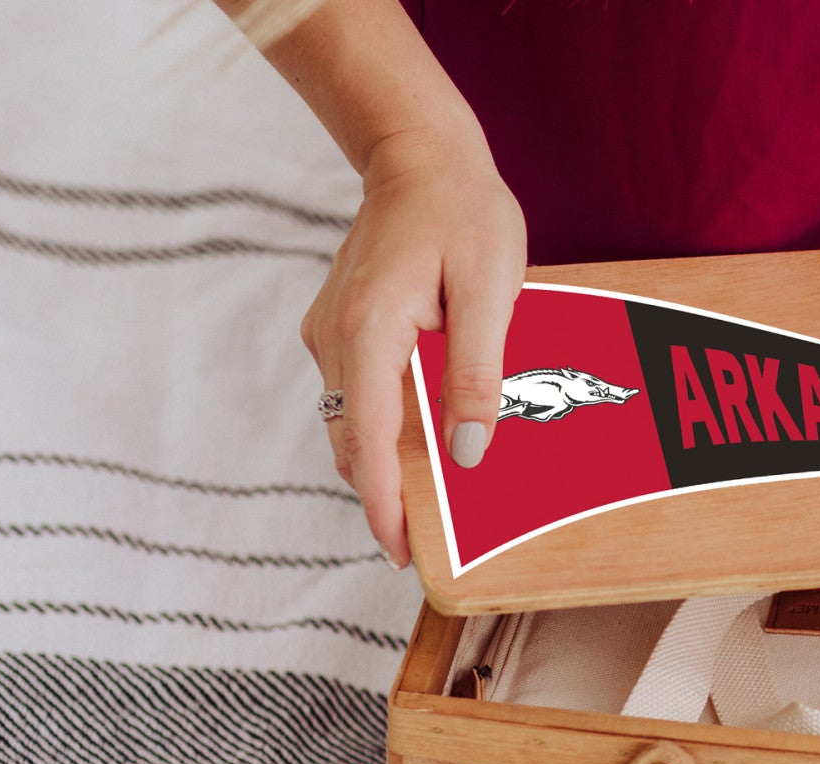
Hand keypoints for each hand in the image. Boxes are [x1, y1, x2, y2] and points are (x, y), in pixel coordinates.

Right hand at [300, 129, 525, 565]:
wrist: (420, 154)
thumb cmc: (463, 212)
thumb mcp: (489, 291)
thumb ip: (477, 373)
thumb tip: (468, 452)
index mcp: (367, 329)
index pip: (367, 440)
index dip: (384, 504)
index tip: (399, 552)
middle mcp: (334, 337)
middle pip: (352, 442)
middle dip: (385, 497)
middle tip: (430, 544)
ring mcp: (330, 333)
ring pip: (352, 423)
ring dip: (385, 464)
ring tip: (433, 504)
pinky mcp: (341, 330)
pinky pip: (360, 395)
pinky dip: (385, 427)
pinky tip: (426, 441)